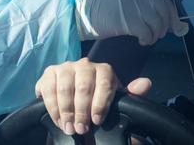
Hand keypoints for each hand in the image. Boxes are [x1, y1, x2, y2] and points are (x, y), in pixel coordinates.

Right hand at [35, 58, 151, 135]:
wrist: (78, 96)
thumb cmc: (100, 99)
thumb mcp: (117, 99)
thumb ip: (131, 94)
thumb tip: (145, 83)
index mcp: (103, 70)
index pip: (103, 83)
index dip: (100, 103)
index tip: (97, 121)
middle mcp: (84, 64)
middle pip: (82, 86)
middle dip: (81, 111)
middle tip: (81, 130)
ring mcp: (65, 67)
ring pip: (64, 87)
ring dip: (65, 110)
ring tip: (68, 127)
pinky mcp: (49, 73)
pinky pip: (47, 88)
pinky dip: (51, 106)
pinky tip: (57, 119)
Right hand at [75, 0, 188, 44]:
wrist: (81, 13)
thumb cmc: (101, 11)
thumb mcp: (124, 3)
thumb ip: (145, 8)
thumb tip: (174, 24)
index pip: (163, 0)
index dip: (172, 15)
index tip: (175, 28)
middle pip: (163, 10)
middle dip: (165, 26)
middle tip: (157, 34)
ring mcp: (131, 5)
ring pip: (156, 22)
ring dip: (155, 34)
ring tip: (146, 38)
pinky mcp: (126, 19)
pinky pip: (146, 32)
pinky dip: (147, 39)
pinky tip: (141, 40)